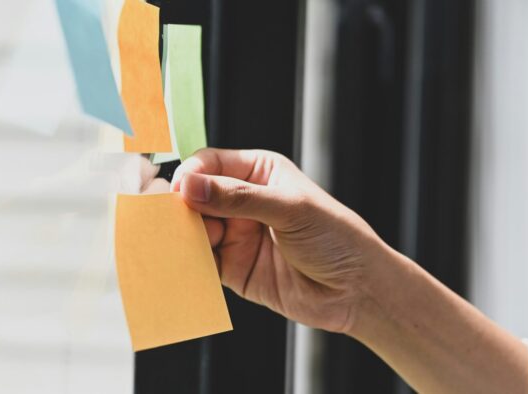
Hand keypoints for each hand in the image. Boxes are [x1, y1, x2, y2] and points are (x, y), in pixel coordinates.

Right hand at [172, 148, 391, 332]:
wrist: (356, 290)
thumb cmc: (336, 238)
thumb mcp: (290, 209)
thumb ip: (239, 197)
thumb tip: (190, 185)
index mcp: (260, 173)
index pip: (211, 163)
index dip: (192, 174)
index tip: (181, 191)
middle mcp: (244, 201)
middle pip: (195, 196)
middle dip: (180, 206)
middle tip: (171, 220)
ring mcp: (238, 235)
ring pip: (194, 229)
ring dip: (182, 235)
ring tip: (181, 243)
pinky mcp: (234, 268)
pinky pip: (202, 262)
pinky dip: (189, 262)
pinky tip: (186, 264)